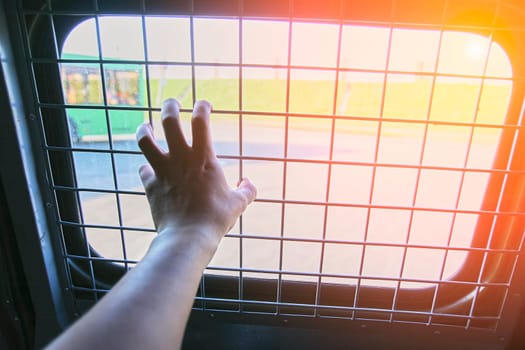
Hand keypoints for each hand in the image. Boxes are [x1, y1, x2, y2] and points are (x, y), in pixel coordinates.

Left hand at [136, 99, 255, 243]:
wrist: (188, 236)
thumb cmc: (215, 218)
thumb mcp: (238, 204)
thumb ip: (246, 190)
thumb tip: (248, 183)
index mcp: (203, 157)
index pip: (200, 121)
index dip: (202, 107)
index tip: (203, 105)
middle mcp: (180, 158)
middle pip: (169, 121)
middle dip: (170, 107)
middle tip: (172, 103)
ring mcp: (162, 171)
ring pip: (146, 140)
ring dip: (145, 130)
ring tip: (146, 126)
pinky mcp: (151, 186)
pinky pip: (143, 171)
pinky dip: (146, 168)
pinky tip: (147, 169)